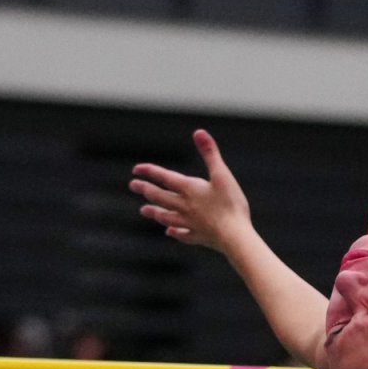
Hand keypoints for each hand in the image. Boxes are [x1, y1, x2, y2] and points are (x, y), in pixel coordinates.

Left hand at [130, 130, 250, 253]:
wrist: (235, 235)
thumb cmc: (230, 204)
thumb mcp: (222, 174)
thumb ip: (210, 153)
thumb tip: (198, 131)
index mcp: (189, 189)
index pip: (165, 177)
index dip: (150, 171)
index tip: (136, 169)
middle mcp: (185, 206)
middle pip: (160, 197)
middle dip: (146, 190)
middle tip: (133, 185)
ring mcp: (190, 223)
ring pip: (167, 217)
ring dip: (154, 212)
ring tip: (143, 210)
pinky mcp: (198, 237)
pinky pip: (182, 234)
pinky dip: (174, 232)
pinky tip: (169, 231)